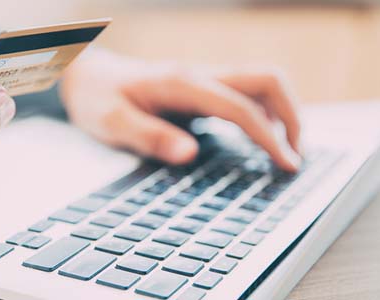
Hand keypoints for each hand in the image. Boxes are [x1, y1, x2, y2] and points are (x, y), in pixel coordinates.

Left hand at [61, 49, 300, 170]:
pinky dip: (263, 114)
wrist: (85, 76)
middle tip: (294, 156)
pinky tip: (259, 138)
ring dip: (281, 112)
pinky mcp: (201, 88)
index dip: (269, 136)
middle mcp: (199, 75)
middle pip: (266, 79)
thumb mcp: (111, 122)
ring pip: (260, 83)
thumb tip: (191, 153)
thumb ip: (150, 137)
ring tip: (284, 151)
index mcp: (181, 83)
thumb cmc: (96, 98)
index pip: (240, 107)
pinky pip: (244, 93)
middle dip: (291, 115)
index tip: (286, 164)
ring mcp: (202, 78)